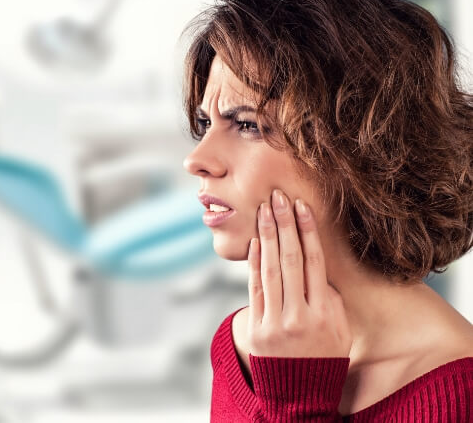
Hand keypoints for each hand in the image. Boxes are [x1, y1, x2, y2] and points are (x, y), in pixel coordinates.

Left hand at [247, 188, 351, 357]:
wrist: (300, 397)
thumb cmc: (324, 357)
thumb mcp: (340, 329)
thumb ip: (329, 298)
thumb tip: (315, 266)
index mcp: (325, 313)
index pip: (315, 262)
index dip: (307, 232)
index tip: (301, 207)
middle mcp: (300, 315)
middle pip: (290, 259)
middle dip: (284, 224)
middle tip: (278, 196)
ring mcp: (275, 322)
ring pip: (270, 269)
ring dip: (267, 235)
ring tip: (264, 210)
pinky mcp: (256, 328)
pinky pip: (255, 288)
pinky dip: (254, 262)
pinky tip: (254, 241)